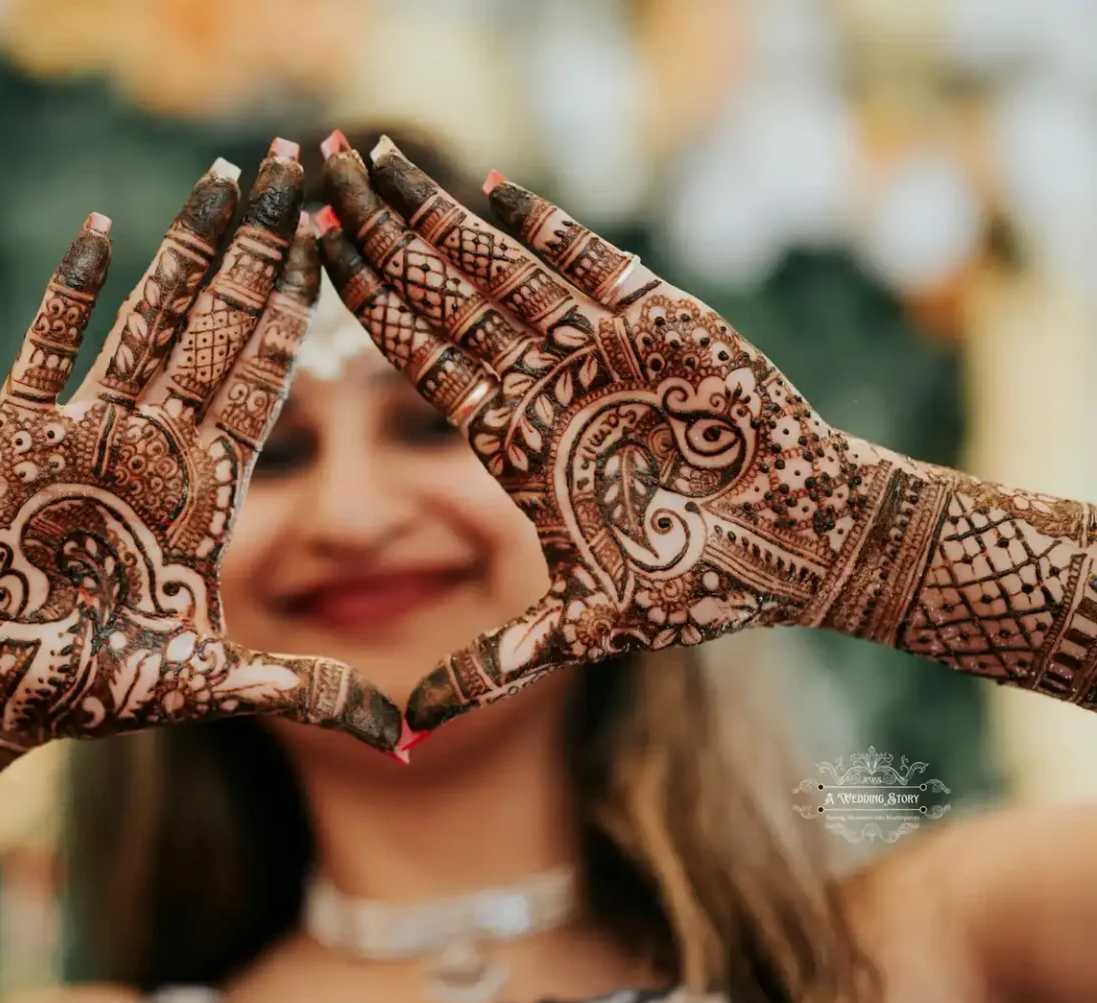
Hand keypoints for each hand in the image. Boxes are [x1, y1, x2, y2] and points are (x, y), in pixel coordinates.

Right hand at [0, 142, 401, 752]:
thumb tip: (407, 742)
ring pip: (149, 320)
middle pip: (220, 327)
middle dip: (259, 246)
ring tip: (224, 172)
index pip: (268, 379)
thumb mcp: (211, 685)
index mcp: (209, 492)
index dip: (302, 309)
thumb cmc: (88, 693)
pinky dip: (73, 292)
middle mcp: (157, 446)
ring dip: (185, 247)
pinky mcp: (17, 433)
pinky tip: (106, 230)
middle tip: (297, 162)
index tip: (337, 240)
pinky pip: (49, 347)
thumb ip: (305, 690)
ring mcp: (88, 432)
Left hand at [316, 134, 871, 730]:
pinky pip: (592, 262)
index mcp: (512, 437)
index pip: (416, 356)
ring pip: (500, 265)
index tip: (304, 257)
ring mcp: (598, 345)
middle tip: (310, 174)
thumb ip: (496, 664)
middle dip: (376, 233)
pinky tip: (488, 187)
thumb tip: (409, 735)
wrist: (808, 542)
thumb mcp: (584, 624)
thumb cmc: (702, 581)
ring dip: (435, 211)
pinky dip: (546, 228)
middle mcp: (543, 380)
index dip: (360, 305)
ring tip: (371, 157)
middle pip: (440, 294)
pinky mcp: (662, 319)